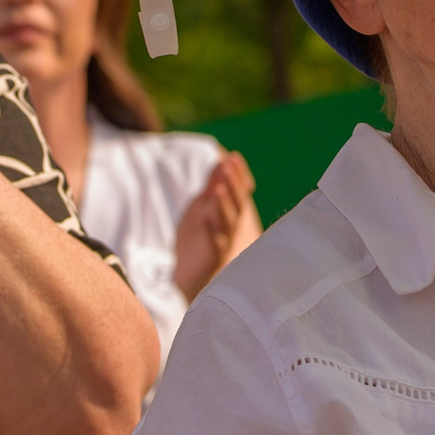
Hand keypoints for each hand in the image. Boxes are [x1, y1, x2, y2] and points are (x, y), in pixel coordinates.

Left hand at [171, 152, 260, 302]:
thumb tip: (224, 155)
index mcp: (234, 214)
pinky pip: (214, 244)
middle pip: (236, 205)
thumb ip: (215, 183)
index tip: (233, 158)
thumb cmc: (203, 239)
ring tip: (217, 188)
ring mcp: (225, 244)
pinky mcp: (212, 259)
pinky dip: (210, 231)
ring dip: (223, 205)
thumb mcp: (207, 206)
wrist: (195, 279)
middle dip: (232, 185)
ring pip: (227, 223)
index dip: (238, 176)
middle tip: (227, 166)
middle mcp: (234, 228)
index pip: (239, 192)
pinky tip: (206, 218)